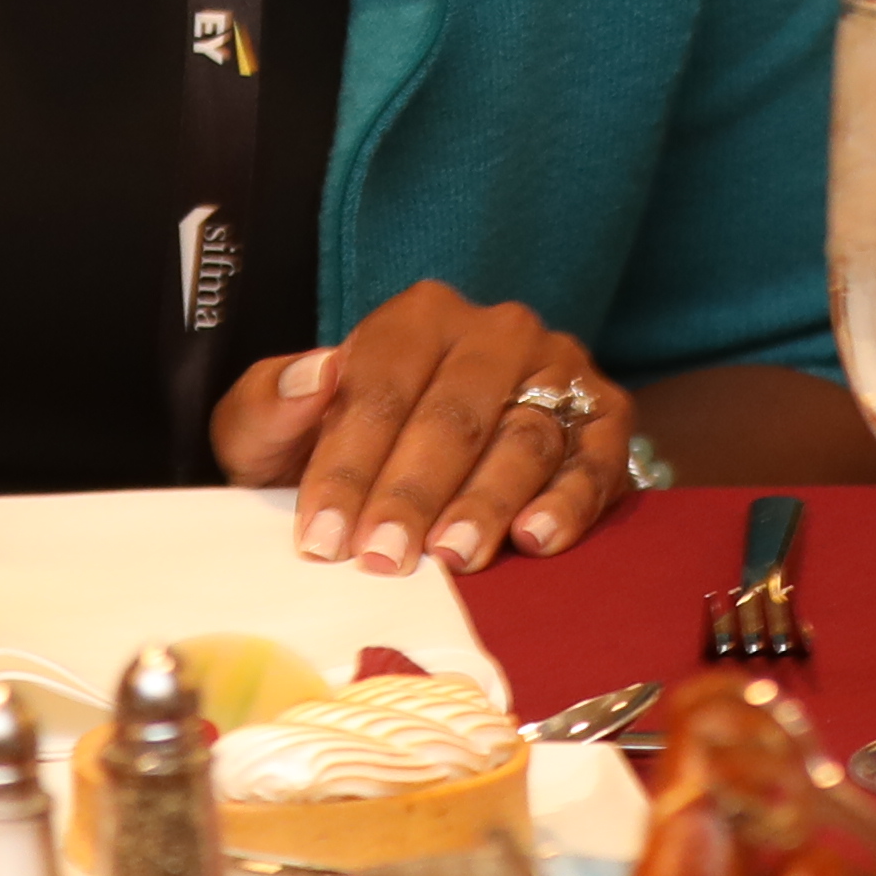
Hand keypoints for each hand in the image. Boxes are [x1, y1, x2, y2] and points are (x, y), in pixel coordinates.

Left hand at [214, 282, 632, 571]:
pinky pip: (597, 459)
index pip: (381, 388)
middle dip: (414, 492)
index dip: (348, 466)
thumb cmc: (343, 454)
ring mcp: (558, 371)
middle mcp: (496, 333)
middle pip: (455, 414)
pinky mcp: (604, 419)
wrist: (417, 474)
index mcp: (417, 318)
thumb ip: (270, 404)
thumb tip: (316, 374)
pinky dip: (570, 501)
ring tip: (456, 555)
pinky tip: (537, 538)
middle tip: (385, 558)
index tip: (322, 536)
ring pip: (525, 437)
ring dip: (488, 501)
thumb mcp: (278, 432)